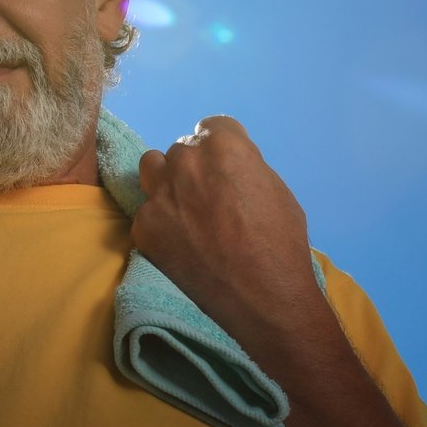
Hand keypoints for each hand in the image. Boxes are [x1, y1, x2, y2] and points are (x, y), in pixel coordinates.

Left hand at [132, 116, 327, 353]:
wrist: (264, 300)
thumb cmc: (282, 244)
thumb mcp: (275, 189)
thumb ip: (245, 166)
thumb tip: (228, 163)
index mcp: (223, 147)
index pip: (211, 127)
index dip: (220, 149)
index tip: (224, 170)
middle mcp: (185, 161)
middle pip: (182, 151)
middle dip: (194, 169)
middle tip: (209, 200)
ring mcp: (159, 194)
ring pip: (151, 168)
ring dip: (166, 182)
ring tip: (184, 211)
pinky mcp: (143, 226)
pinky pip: (147, 212)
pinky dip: (160, 224)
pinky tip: (180, 246)